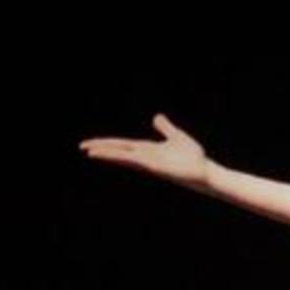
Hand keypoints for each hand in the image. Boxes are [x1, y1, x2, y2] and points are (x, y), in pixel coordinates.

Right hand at [79, 113, 208, 187]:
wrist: (206, 172)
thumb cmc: (194, 159)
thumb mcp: (176, 137)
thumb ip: (165, 128)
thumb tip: (157, 117)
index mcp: (148, 150)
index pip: (123, 146)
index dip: (107, 144)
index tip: (92, 144)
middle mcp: (146, 157)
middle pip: (119, 151)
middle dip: (101, 149)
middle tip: (83, 148)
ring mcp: (149, 163)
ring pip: (124, 156)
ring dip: (107, 155)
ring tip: (90, 153)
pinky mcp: (155, 167)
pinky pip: (136, 160)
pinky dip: (124, 158)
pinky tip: (116, 156)